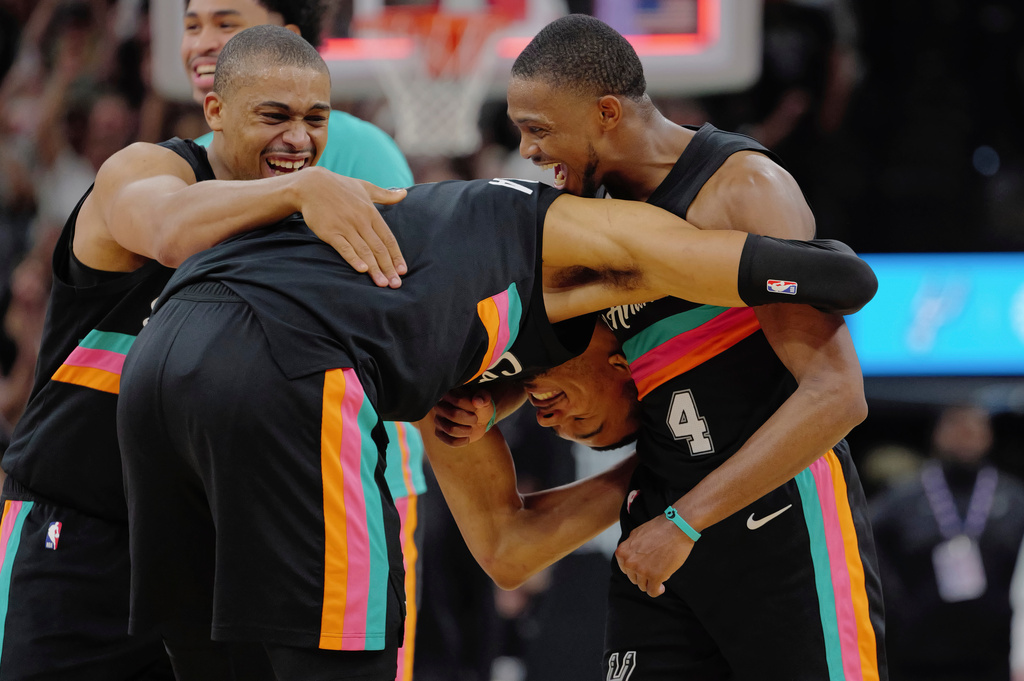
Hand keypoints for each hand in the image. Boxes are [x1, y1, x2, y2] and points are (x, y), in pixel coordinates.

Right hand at [298, 168, 407, 287]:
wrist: (311, 185)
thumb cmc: (340, 186)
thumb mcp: (365, 188)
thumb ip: (386, 195)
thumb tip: (404, 193)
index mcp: (371, 213)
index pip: (388, 238)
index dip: (396, 256)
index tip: (402, 271)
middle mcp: (361, 221)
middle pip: (379, 248)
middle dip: (388, 268)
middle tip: (396, 284)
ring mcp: (345, 227)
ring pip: (364, 251)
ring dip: (375, 269)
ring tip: (382, 283)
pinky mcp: (330, 232)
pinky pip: (344, 248)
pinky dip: (354, 258)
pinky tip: (362, 270)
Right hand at [432, 388, 494, 446]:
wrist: (478, 417)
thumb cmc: (479, 406)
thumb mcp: (485, 399)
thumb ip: (484, 397)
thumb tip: (477, 401)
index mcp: (449, 393)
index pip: (459, 401)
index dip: (472, 407)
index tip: (478, 408)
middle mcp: (439, 406)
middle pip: (453, 414)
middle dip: (470, 419)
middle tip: (476, 419)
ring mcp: (438, 420)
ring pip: (451, 429)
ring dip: (466, 431)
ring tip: (471, 428)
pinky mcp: (439, 433)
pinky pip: (450, 441)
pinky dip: (462, 441)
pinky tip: (467, 437)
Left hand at [614, 515, 693, 596]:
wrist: (677, 527)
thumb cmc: (660, 528)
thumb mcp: (637, 533)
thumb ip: (630, 547)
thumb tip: (629, 556)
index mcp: (622, 551)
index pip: (625, 569)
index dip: (635, 568)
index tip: (644, 567)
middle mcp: (629, 562)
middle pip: (633, 578)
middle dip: (643, 575)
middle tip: (654, 568)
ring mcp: (641, 570)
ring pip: (643, 586)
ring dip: (651, 582)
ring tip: (660, 574)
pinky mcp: (655, 577)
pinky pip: (652, 592)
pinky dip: (657, 591)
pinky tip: (661, 586)